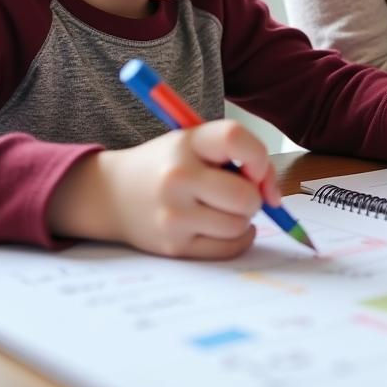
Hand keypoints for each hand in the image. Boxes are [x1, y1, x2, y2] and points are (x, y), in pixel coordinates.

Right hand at [47, 120, 280, 258]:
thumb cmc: (168, 165)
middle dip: (254, 196)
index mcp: (186, 142)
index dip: (257, 155)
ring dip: (242, 218)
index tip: (256, 169)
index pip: (235, 138)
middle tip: (240, 193)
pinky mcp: (174, 246)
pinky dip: (237, 239)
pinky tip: (223, 226)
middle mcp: (178, 177)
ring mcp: (174, 215)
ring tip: (222, 208)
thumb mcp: (193, 144)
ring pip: (240, 224)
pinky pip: (229, 248)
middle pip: (245, 195)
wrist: (112, 194)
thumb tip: (274, 195)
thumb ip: (237, 157)